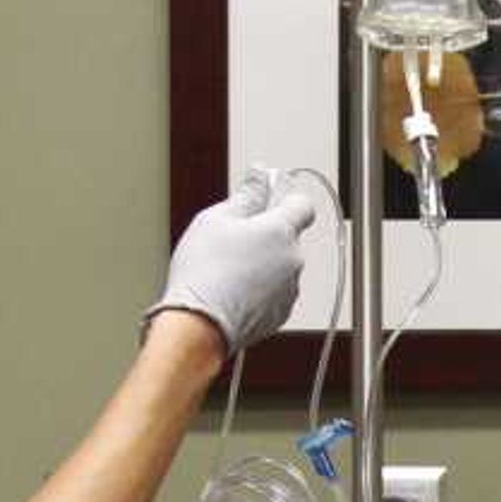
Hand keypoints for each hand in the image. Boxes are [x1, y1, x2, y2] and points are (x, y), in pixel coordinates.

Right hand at [146, 168, 325, 355]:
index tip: (267, 200)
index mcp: (281, 231)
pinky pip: (274, 292)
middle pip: (287, 238)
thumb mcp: (216, 219)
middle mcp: (293, 260)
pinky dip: (259, 289)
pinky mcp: (280, 314)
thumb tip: (259, 175)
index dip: (285, 200)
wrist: (198, 326)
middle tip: (232, 240)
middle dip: (266, 235)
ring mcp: (289, 290)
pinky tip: (232, 291)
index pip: (302, 205)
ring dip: (263, 264)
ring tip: (227, 270)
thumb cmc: (204, 272)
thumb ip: (246, 195)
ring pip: (280, 267)